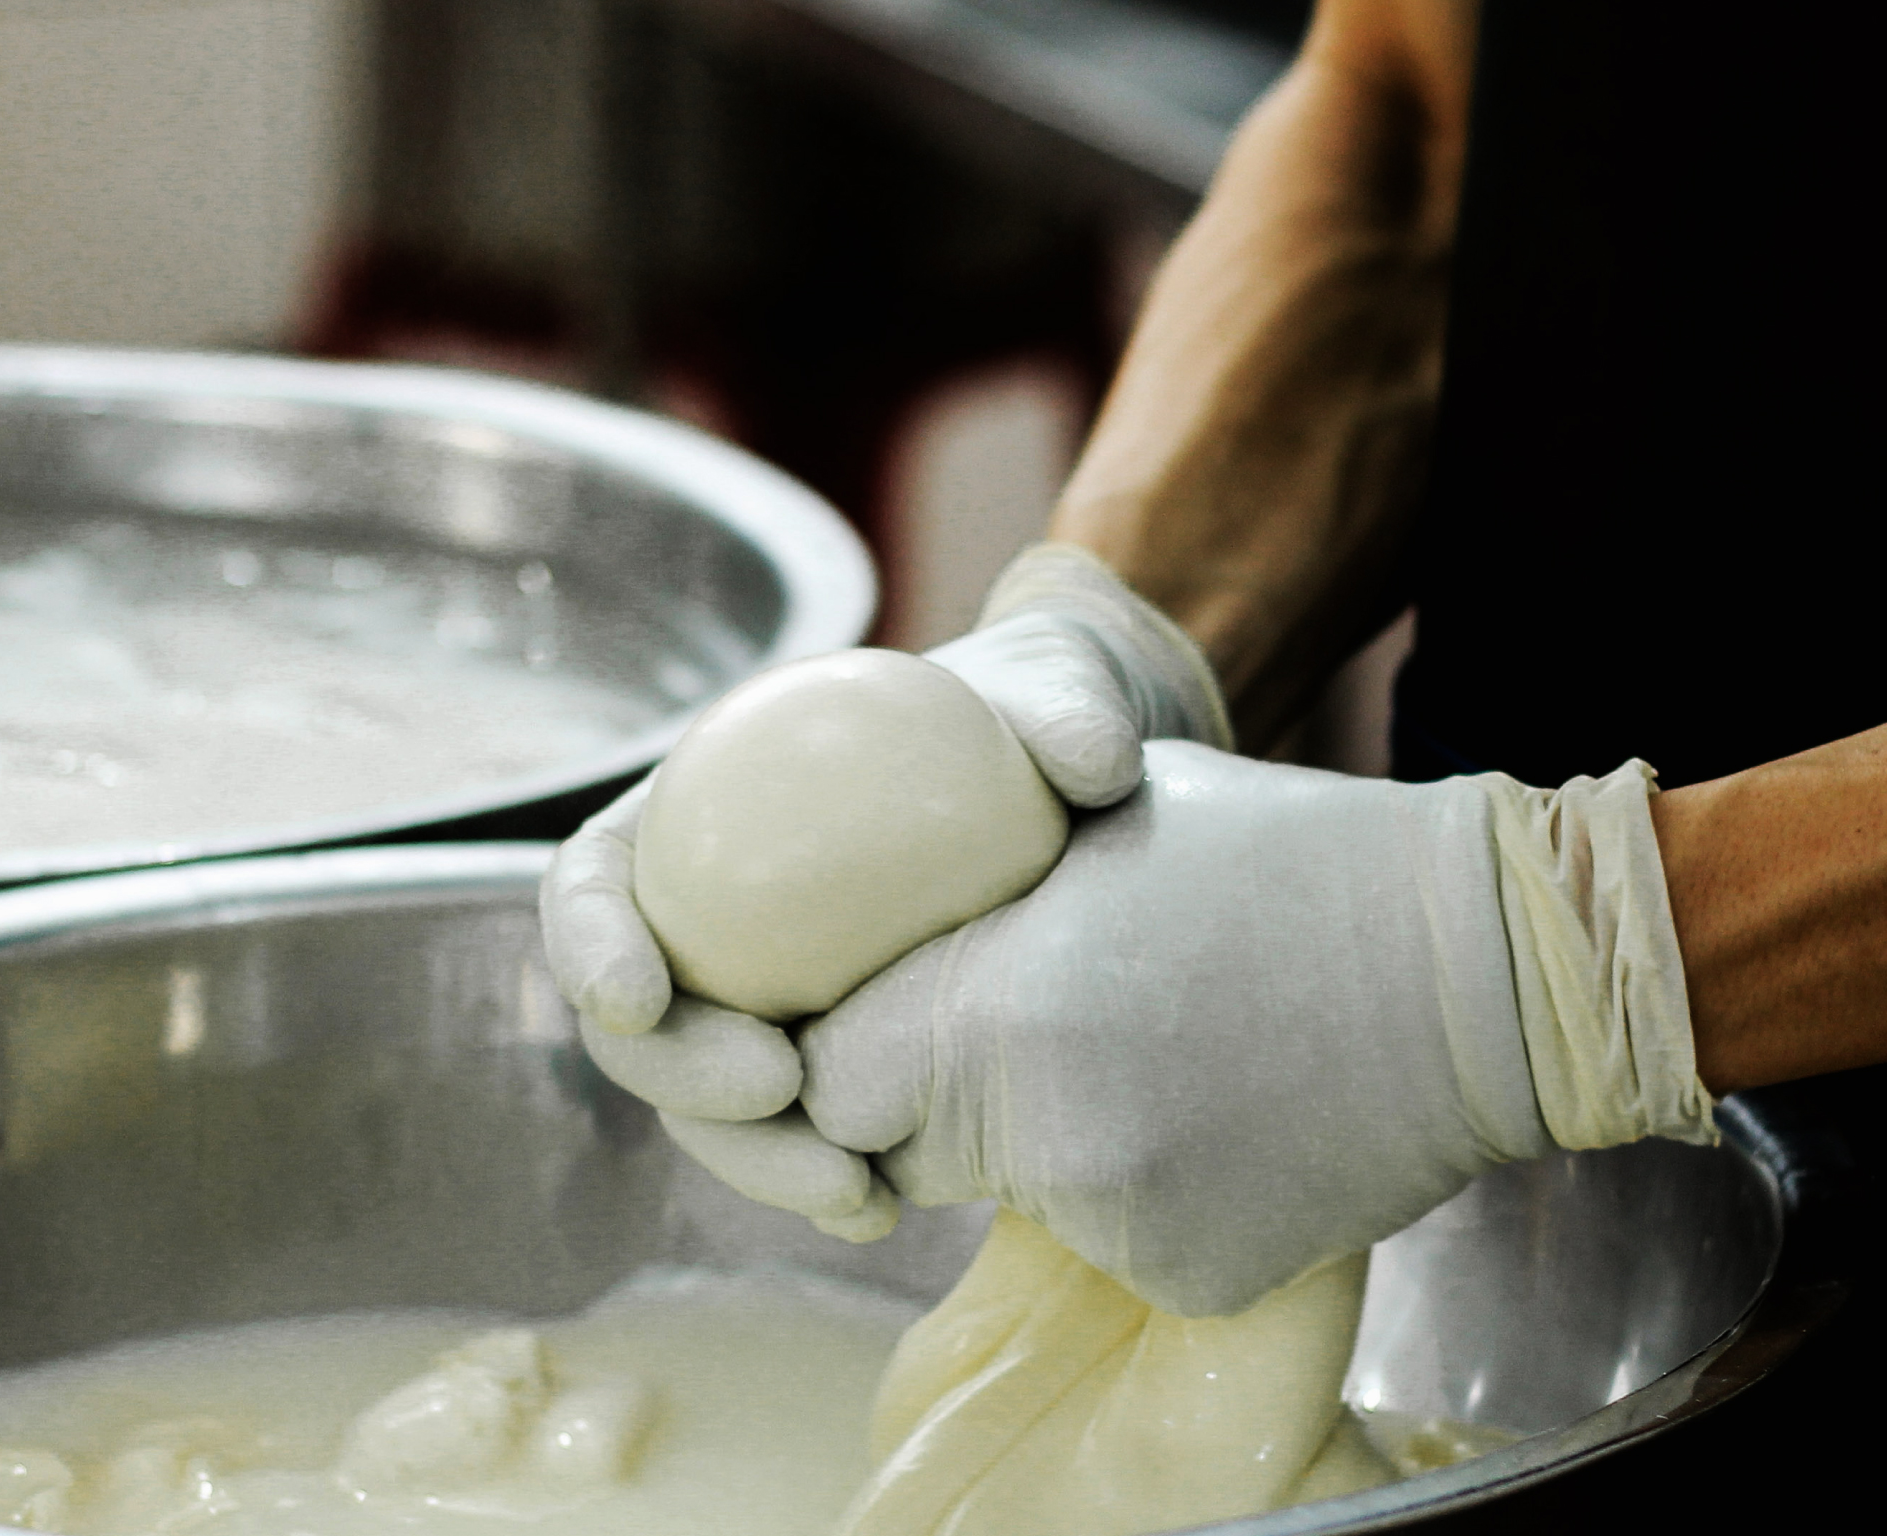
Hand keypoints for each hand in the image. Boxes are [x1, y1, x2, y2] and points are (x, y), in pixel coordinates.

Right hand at [540, 548, 1232, 1233]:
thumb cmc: (1031, 713)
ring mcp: (768, 1010)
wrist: (1082, 796)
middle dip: (679, 1076)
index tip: (638, 999)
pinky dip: (829, 1181)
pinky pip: (806, 1139)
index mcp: (698, 820)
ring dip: (756, 1160)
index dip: (588, 944)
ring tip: (849, 1188)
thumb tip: (1093, 764)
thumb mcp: (1059, 684)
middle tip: (777, 1088)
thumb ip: (1067, 707)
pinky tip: (888, 1212)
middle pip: (638, 1026)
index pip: (593, 882)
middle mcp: (712, 929)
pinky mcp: (838, 1074)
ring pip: (712, 1108)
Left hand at [790, 742, 1713, 1313]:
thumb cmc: (1286, 858)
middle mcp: (1039, 1134)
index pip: (830, 1083)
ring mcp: (1119, 1221)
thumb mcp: (1103, 820)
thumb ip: (970, 894)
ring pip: (1009, 1199)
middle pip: (904, 1156)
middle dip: (934, 1106)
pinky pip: (1112, 1243)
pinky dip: (1142, 1196)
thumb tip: (878, 933)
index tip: (882, 1028)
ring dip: (1044, 1148)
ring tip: (1155, 1055)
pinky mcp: (1191, 1276)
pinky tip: (1219, 1116)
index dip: (847, 1057)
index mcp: (995, 1008)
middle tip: (1026, 1034)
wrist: (1481, 969)